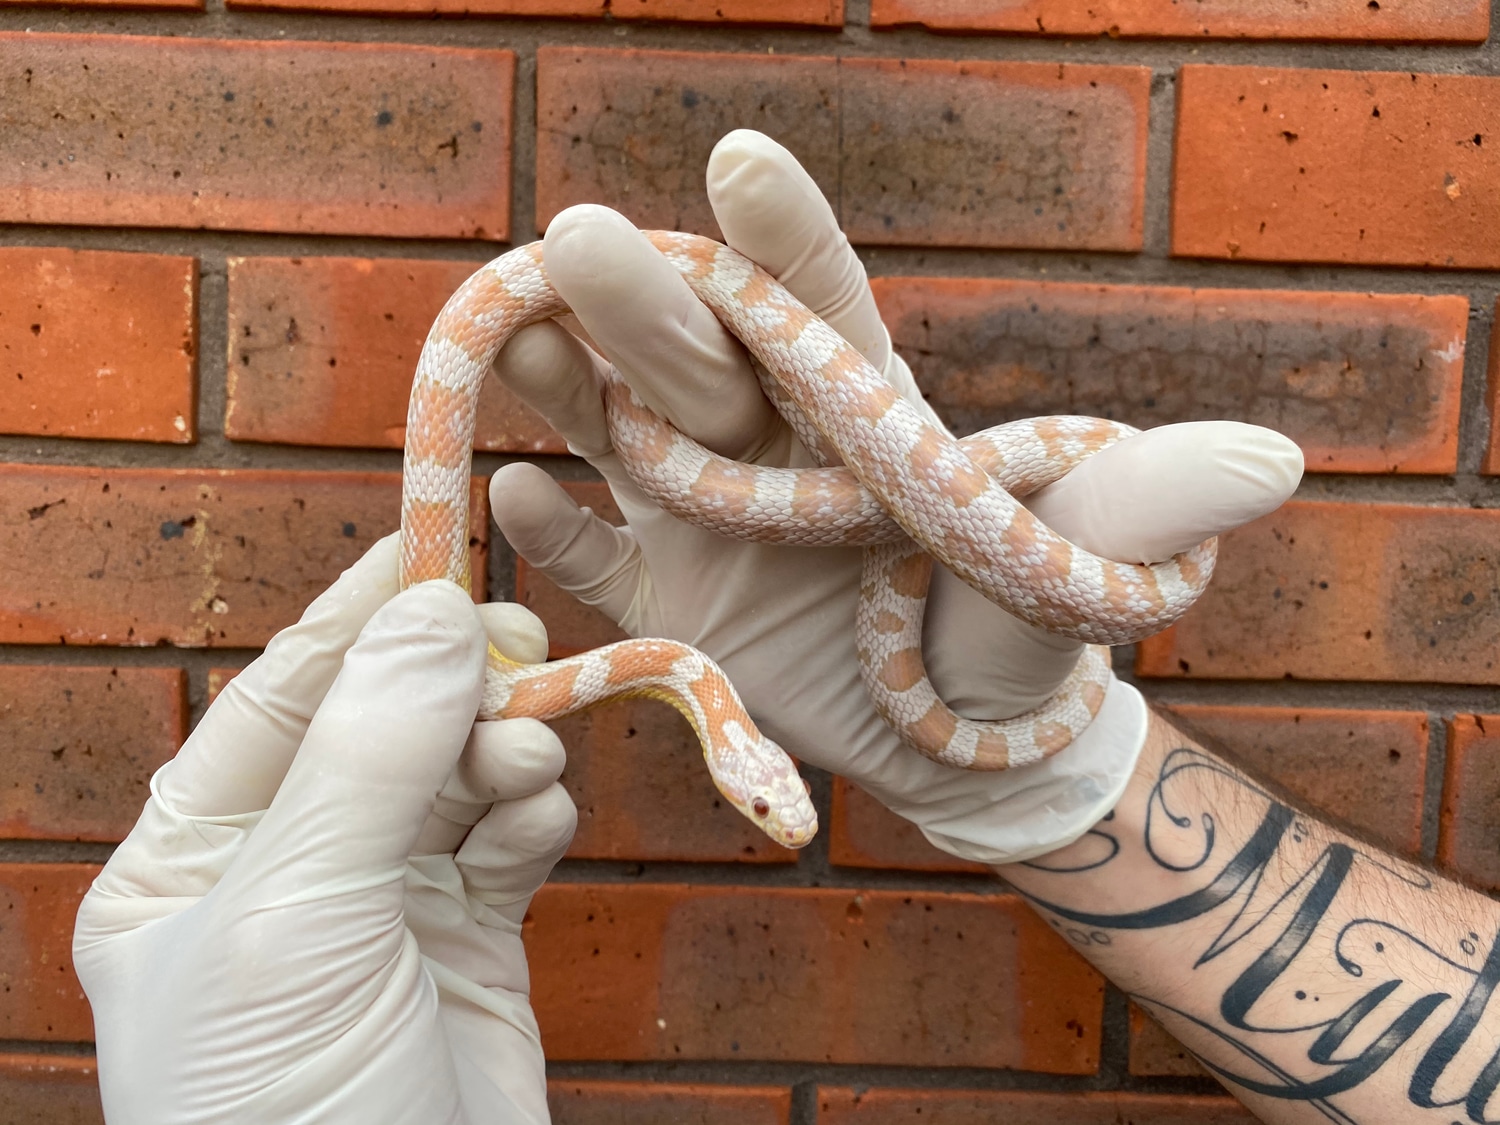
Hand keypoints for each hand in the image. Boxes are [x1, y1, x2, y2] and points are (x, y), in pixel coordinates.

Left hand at [73, 535, 573, 1124]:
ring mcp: (385, 905)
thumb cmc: (284, 1110)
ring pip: (455, 772)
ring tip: (526, 756)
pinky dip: (532, 810)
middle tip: (514, 644)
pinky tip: (540, 812)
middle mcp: (288, 868)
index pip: (279, 698)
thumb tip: (434, 612)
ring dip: (499, 745)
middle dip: (447, 684)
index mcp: (192, 857)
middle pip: (382, 724)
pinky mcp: (470, 941)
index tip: (434, 542)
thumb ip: (366, 757)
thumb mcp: (297, 917)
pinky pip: (508, 837)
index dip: (356, 618)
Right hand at [488, 129, 1301, 864]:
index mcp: (869, 415)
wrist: (955, 736)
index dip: (785, 241)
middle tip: (578, 238)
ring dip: (566, 384)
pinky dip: (555, 531)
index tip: (743, 162)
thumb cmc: (1017, 632)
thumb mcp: (1078, 570)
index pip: (824, 310)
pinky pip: (601, 560)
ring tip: (503, 335)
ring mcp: (707, 515)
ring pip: (621, 430)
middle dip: (646, 302)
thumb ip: (1141, 506)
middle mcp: (772, 443)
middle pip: (702, 358)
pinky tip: (507, 493)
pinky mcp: (667, 599)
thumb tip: (1275, 462)